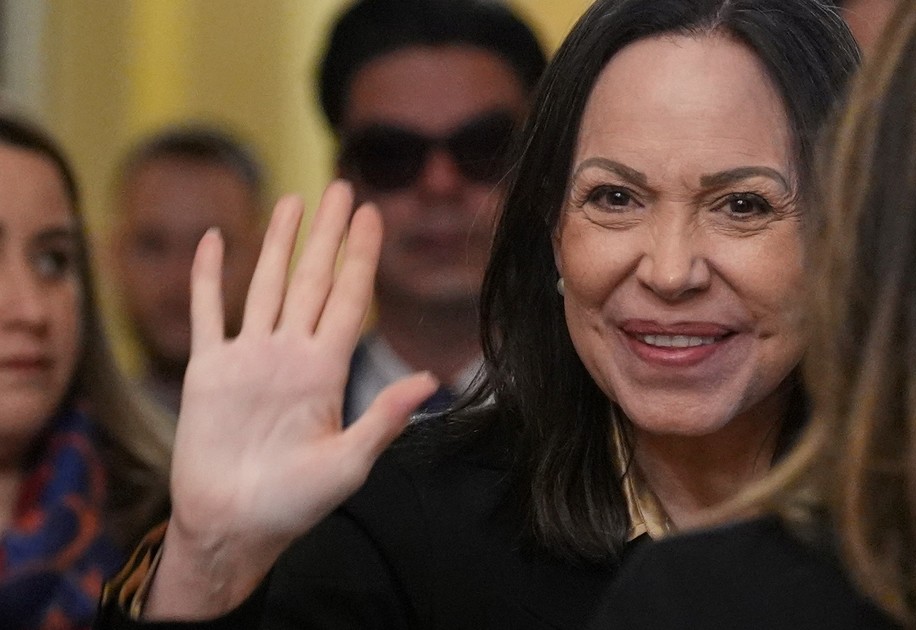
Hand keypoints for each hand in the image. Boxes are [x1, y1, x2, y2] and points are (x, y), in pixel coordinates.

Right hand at [144, 181, 437, 618]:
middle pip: (311, 279)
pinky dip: (206, 277)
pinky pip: (206, 314)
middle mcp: (289, 354)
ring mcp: (248, 359)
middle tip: (341, 186)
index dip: (359, 256)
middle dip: (326, 234)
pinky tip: (212, 240)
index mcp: (325, 371)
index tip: (372, 214)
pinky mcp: (207, 372)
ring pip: (264, 285)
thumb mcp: (348, 464)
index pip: (347, 298)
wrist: (232, 527)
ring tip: (291, 201)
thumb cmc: (293, 504)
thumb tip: (430, 380)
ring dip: (275, 243)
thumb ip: (384, 418)